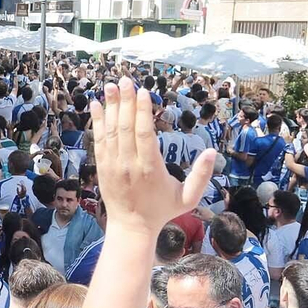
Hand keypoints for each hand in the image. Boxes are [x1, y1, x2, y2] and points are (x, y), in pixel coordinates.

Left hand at [89, 79, 214, 231]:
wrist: (132, 227)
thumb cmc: (162, 210)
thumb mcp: (188, 198)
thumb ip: (201, 176)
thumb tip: (211, 152)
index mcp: (150, 169)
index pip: (144, 134)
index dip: (142, 111)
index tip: (143, 92)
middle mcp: (128, 165)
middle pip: (125, 127)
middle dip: (125, 101)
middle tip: (126, 80)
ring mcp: (112, 165)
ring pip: (110, 131)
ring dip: (110, 106)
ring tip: (110, 86)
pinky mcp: (102, 167)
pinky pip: (99, 140)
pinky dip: (97, 121)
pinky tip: (96, 105)